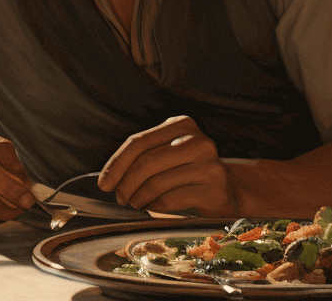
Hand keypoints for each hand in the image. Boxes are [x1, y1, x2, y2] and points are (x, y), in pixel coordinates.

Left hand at [98, 115, 236, 215]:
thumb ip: (143, 157)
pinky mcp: (214, 189)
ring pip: (157, 182)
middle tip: (119, 198)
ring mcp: (209, 165)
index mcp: (182, 125)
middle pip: (146, 162)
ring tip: (135, 203)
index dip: (116, 164)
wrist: (228, 191)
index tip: (103, 183)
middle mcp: (198, 141)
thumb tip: (108, 178)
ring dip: (138, 197)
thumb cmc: (188, 173)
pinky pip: (171, 199)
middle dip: (125, 183)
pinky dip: (155, 206)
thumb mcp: (168, 154)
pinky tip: (153, 207)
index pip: (139, 142)